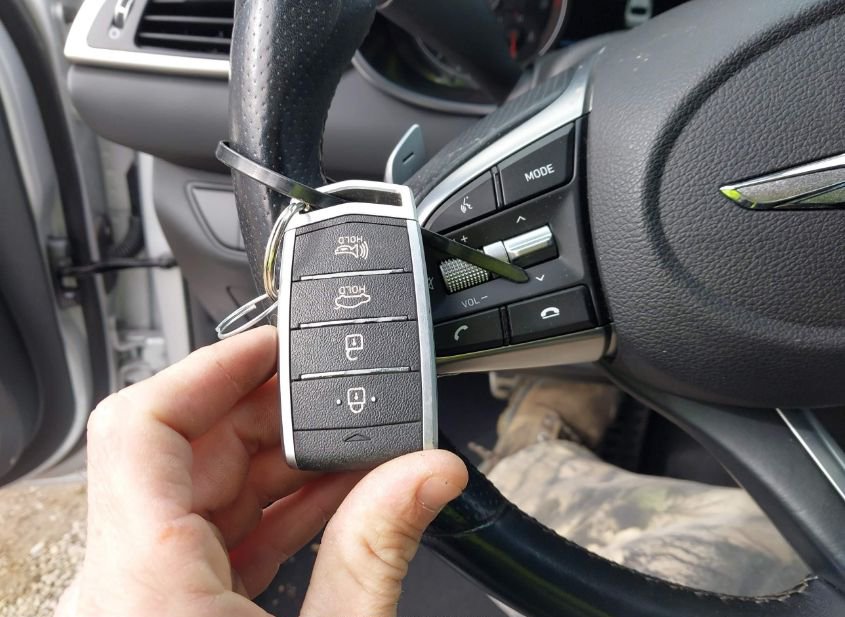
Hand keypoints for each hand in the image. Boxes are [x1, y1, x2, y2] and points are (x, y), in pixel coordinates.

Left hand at [57, 326, 466, 615]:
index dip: (210, 366)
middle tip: (342, 398)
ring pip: (196, 494)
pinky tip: (328, 502)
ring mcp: (138, 602)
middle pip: (184, 450)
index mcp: (143, 585)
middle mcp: (122, 585)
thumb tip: (430, 474)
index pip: (144, 424)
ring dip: (275, 465)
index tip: (275, 345)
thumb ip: (376, 553)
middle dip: (269, 415)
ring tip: (353, 450)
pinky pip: (206, 541)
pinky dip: (267, 514)